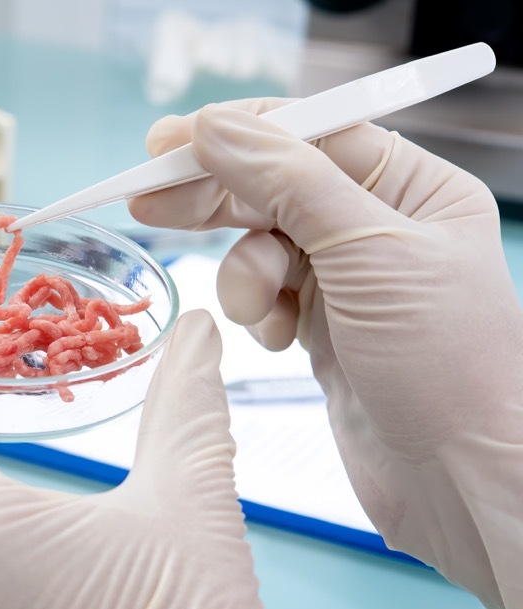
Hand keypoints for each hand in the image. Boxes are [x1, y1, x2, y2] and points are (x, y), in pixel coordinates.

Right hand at [128, 102, 522, 608]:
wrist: (459, 478)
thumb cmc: (448, 366)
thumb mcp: (368, 254)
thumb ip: (288, 182)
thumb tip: (216, 128)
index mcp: (414, 190)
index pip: (310, 136)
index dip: (237, 135)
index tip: (167, 143)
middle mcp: (381, 229)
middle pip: (274, 188)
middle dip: (217, 199)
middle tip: (149, 202)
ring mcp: (350, 283)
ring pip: (260, 247)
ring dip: (244, 274)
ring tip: (260, 310)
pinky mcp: (323, 331)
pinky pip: (264, 298)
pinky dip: (257, 314)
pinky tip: (278, 339)